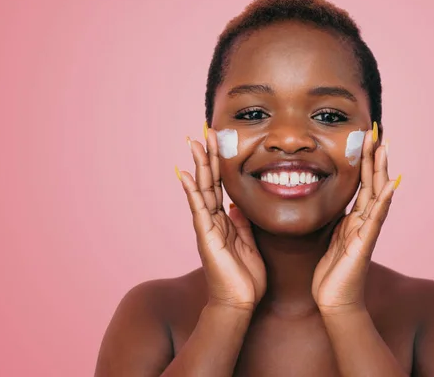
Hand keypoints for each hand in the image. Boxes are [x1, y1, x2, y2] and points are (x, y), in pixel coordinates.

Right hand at [176, 128, 265, 310]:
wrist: (239, 302)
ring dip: (199, 164)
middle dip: (208, 155)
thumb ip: (242, 222)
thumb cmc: (245, 277)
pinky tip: (185, 174)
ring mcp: (207, 226)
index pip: (221, 184)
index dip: (220, 162)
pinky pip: (198, 209)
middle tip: (205, 130)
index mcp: (224, 220)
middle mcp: (212, 219)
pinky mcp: (205, 236)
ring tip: (193, 142)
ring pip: (202, 189)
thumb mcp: (248, 242)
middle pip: (209, 180)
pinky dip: (191, 191)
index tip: (220, 141)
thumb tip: (238, 204)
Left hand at [312, 130, 399, 314]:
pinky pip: (375, 219)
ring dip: (381, 170)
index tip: (365, 138)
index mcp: (355, 218)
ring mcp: (367, 231)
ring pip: (377, 195)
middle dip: (374, 157)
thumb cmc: (331, 271)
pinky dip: (383, 201)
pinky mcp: (364, 244)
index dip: (364, 160)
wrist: (334, 300)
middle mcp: (365, 221)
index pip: (362, 183)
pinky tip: (390, 186)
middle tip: (377, 131)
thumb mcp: (330, 237)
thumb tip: (329, 199)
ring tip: (384, 148)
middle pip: (373, 182)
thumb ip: (335, 218)